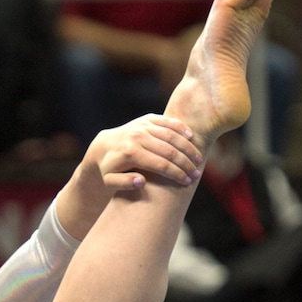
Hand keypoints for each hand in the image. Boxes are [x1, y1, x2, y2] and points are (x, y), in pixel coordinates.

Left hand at [56, 114, 202, 238]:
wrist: (103, 146)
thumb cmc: (109, 168)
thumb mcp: (110, 181)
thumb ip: (124, 184)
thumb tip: (142, 181)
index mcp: (131, 153)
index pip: (160, 165)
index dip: (176, 174)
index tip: (187, 182)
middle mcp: (138, 136)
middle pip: (169, 151)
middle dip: (185, 163)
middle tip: (196, 174)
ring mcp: (143, 125)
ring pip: (171, 135)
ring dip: (187, 148)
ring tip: (198, 159)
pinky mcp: (147, 118)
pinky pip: (168, 122)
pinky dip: (181, 128)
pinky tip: (192, 138)